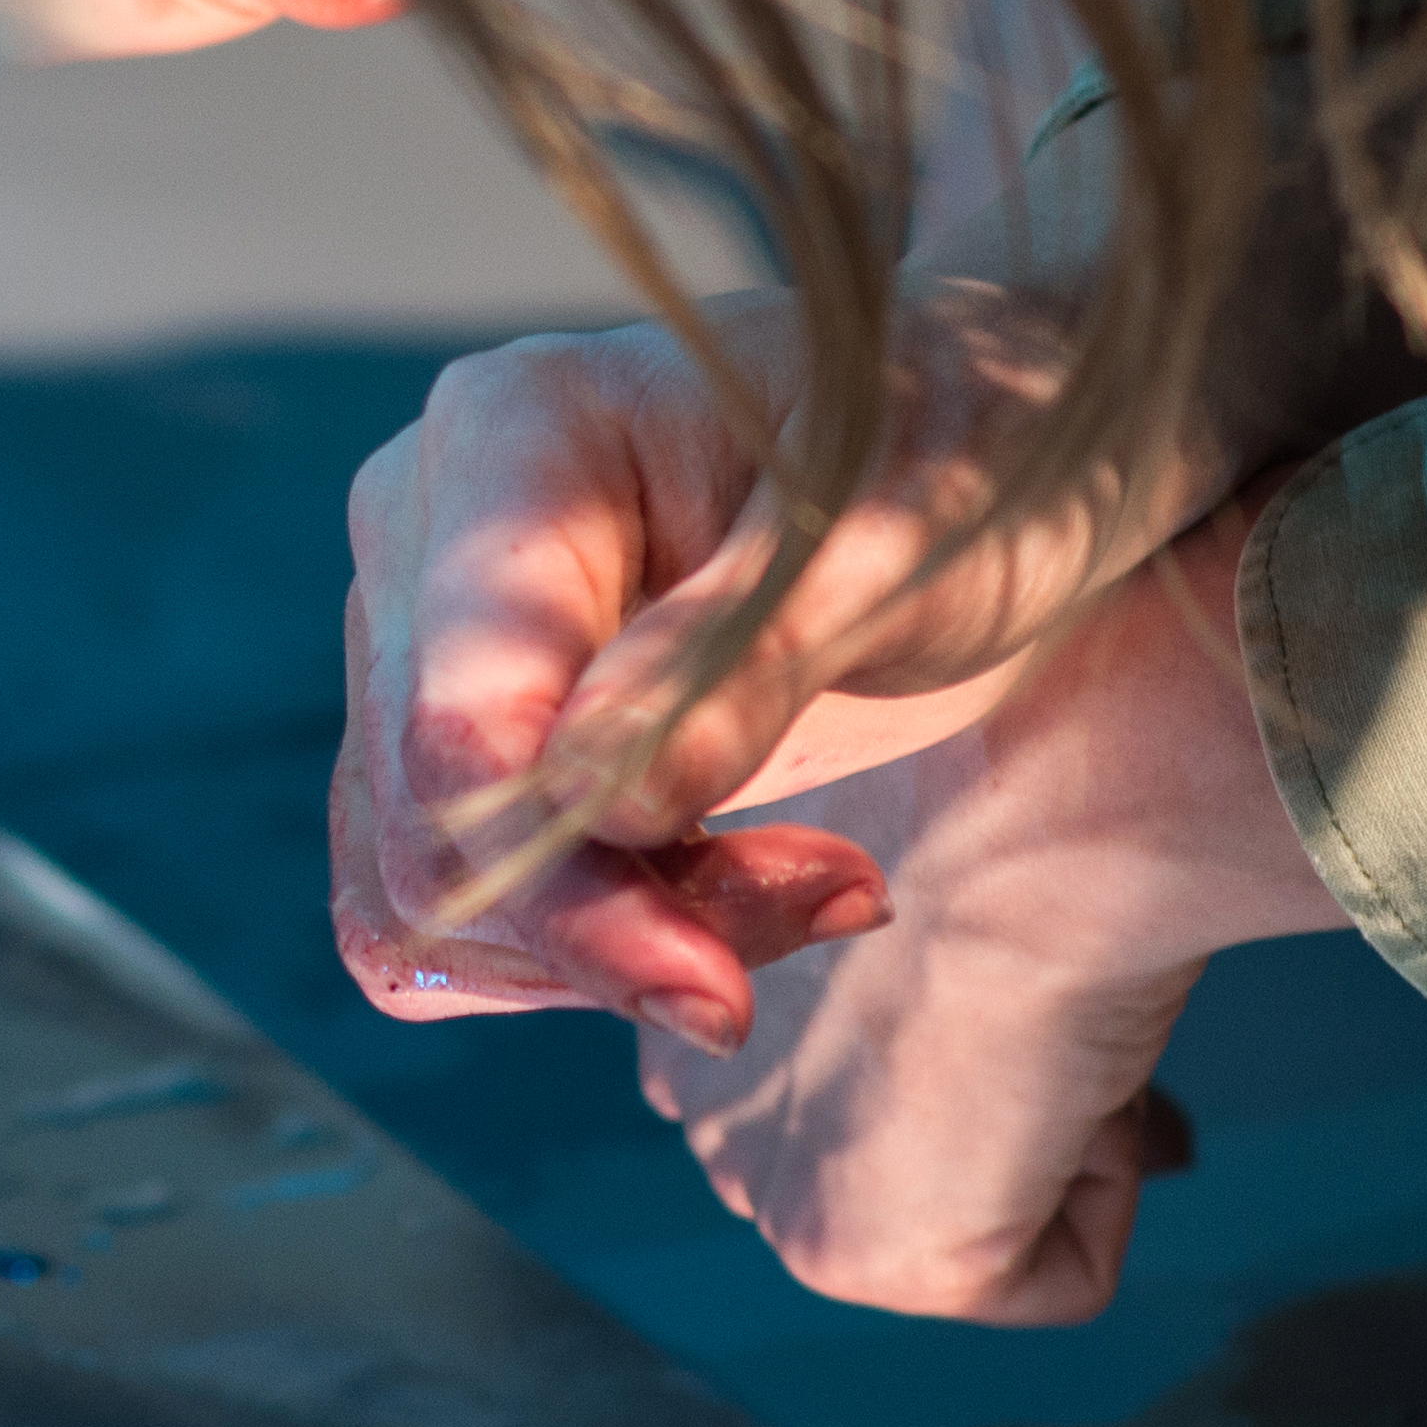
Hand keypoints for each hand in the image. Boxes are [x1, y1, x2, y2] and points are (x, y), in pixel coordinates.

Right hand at [333, 287, 1214, 1041]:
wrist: (996, 444)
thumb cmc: (966, 445)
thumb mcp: (898, 541)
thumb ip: (742, 662)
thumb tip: (595, 804)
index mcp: (515, 432)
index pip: (461, 715)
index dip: (563, 879)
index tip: (718, 994)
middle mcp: (432, 527)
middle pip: (430, 821)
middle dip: (612, 924)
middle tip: (834, 903)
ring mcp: (434, 632)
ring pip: (433, 887)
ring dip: (614, 942)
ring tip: (815, 882)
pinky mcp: (474, 730)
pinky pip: (467, 905)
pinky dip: (598, 940)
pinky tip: (741, 893)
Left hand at [636, 517, 1338, 1323]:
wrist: (1037, 791)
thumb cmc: (992, 764)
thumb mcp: (887, 842)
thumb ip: (862, 946)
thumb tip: (961, 1031)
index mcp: (670, 987)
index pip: (832, 1065)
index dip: (953, 1034)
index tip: (1017, 980)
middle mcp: (690, 1104)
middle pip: (903, 1147)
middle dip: (994, 1097)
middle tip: (1051, 995)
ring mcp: (766, 1191)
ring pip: (980, 1206)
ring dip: (1055, 1123)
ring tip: (1054, 1013)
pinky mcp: (861, 1260)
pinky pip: (1050, 1270)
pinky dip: (1105, 1177)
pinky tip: (1069, 1072)